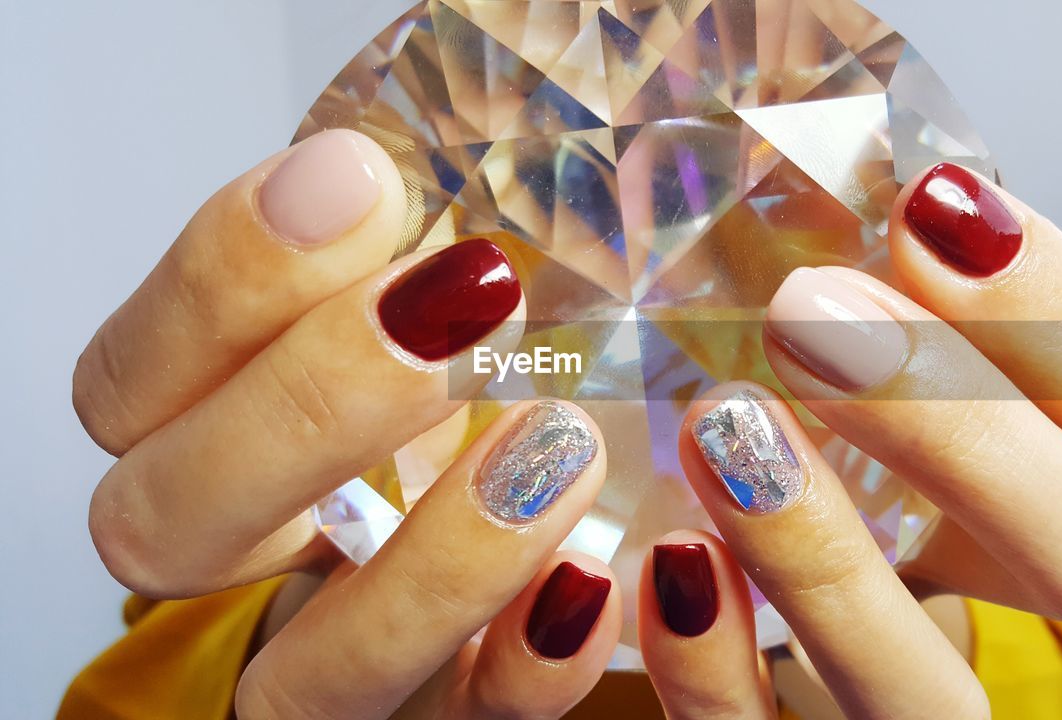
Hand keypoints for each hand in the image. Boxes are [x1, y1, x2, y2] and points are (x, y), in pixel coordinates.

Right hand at [73, 130, 622, 718]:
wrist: (536, 504)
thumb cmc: (459, 383)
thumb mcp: (420, 295)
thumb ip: (383, 247)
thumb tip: (369, 167)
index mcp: (199, 437)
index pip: (128, 383)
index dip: (223, 281)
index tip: (360, 180)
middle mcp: (240, 562)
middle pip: (169, 529)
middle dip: (310, 406)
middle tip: (466, 296)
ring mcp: (328, 655)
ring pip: (305, 679)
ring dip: (431, 564)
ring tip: (555, 442)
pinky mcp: (437, 713)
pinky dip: (522, 668)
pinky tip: (591, 581)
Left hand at [636, 164, 1061, 718]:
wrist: (675, 558)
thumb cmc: (774, 405)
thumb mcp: (838, 332)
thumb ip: (878, 284)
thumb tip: (871, 180)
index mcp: (1043, 480)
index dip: (1055, 318)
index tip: (927, 210)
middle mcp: (999, 599)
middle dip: (968, 432)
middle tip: (815, 316)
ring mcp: (901, 690)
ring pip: (936, 699)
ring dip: (834, 565)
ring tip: (728, 429)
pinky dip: (716, 667)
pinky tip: (662, 560)